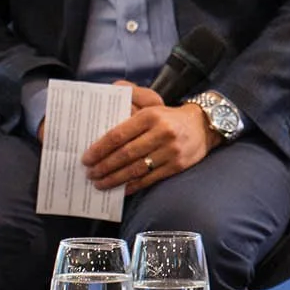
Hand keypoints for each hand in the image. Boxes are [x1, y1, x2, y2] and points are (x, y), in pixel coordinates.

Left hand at [83, 84, 213, 192]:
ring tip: (100, 184)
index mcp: (150, 116)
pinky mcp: (177, 166)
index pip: (118, 134)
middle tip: (90, 174)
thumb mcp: (151, 104)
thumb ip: (129, 100)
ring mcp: (171, 151)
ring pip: (137, 168)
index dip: (100, 149)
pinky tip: (121, 189)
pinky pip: (150, 178)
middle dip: (104, 166)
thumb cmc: (168, 117)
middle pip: (126, 154)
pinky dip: (133, 185)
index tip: (86, 158)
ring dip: (115, 179)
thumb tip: (104, 107)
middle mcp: (162, 133)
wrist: (202, 126)